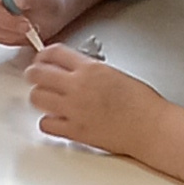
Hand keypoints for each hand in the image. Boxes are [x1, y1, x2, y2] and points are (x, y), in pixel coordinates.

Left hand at [27, 48, 171, 161]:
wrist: (150, 126)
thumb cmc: (141, 103)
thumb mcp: (114, 74)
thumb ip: (91, 72)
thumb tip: (75, 73)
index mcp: (90, 69)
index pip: (55, 53)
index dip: (43, 55)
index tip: (41, 59)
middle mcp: (78, 86)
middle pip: (38, 73)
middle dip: (33, 74)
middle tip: (34, 77)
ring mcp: (73, 109)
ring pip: (37, 98)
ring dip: (38, 97)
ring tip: (44, 99)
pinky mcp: (74, 130)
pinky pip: (46, 124)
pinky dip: (48, 121)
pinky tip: (55, 120)